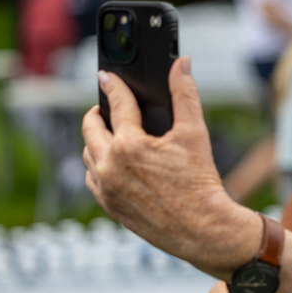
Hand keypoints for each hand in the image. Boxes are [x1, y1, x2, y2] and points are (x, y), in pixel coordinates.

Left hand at [81, 58, 256, 278]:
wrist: (202, 229)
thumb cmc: (201, 183)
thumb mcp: (195, 134)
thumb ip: (185, 94)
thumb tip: (181, 63)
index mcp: (129, 144)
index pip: (117, 104)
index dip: (113, 85)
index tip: (105, 76)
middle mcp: (110, 165)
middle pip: (90, 128)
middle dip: (97, 113)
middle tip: (105, 106)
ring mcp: (106, 187)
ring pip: (88, 154)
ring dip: (96, 140)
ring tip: (109, 133)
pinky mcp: (108, 205)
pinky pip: (92, 178)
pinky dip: (98, 165)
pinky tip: (110, 162)